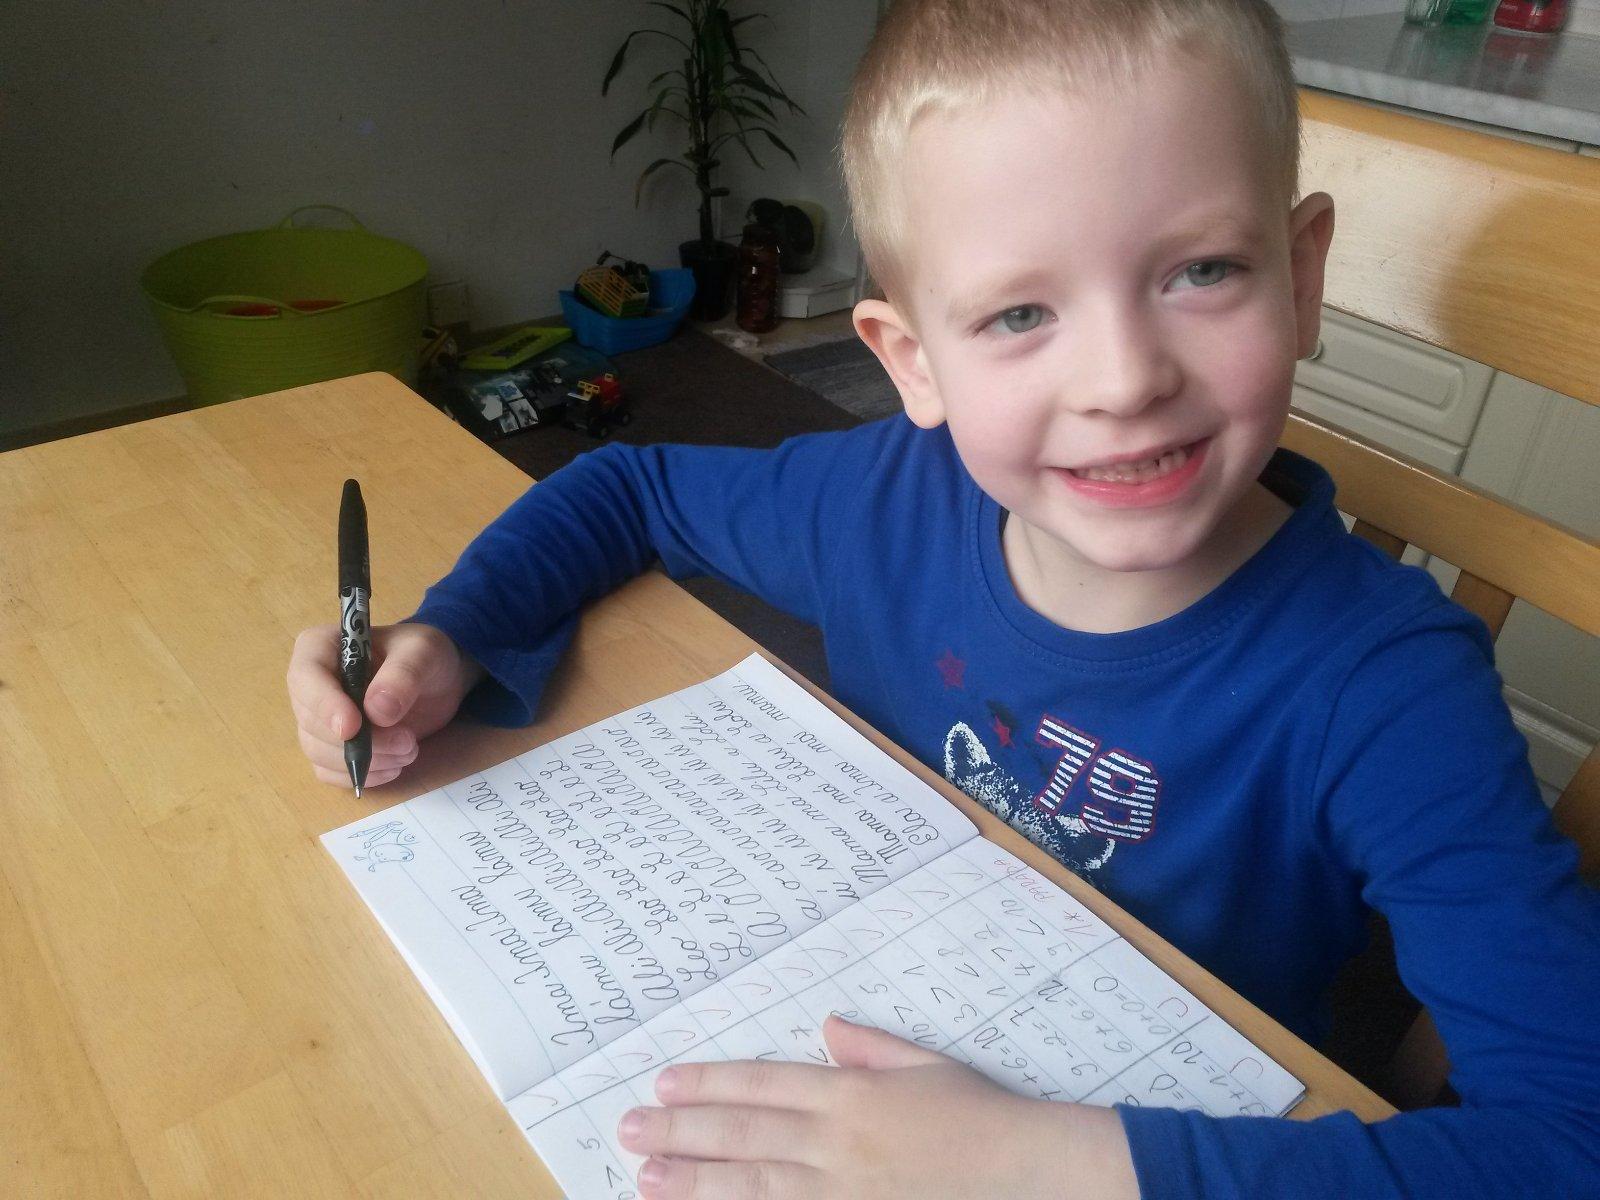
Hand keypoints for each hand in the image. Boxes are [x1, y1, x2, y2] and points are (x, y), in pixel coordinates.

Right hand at [286, 621, 483, 788]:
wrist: (435, 679)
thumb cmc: (423, 655)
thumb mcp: (424, 652)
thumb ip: (403, 675)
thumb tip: (376, 711)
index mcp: (320, 647)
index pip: (305, 677)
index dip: (324, 705)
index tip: (352, 728)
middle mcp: (310, 684)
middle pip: (311, 722)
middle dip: (358, 741)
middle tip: (406, 741)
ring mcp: (317, 718)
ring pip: (319, 752)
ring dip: (365, 762)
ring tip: (409, 749)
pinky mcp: (331, 746)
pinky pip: (331, 771)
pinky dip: (363, 775)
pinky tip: (395, 764)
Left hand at [617, 1015, 1138, 1199]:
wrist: (1030, 1173)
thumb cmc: (984, 1117)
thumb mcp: (929, 1066)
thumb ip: (872, 1049)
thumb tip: (826, 1029)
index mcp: (852, 1094)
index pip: (762, 1085)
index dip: (709, 1084)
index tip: (664, 1085)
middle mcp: (837, 1142)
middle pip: (743, 1135)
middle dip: (680, 1133)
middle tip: (626, 1131)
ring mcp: (844, 1193)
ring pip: (753, 1186)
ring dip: (694, 1183)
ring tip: (644, 1181)